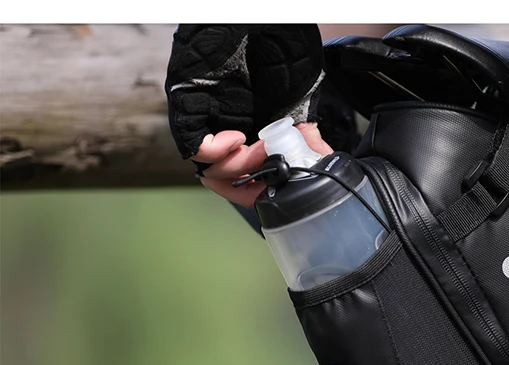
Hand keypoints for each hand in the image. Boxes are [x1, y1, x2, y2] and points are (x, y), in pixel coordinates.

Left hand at [164, 25, 351, 206]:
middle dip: (254, 180)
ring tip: (262, 148)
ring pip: (212, 169)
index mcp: (252, 131)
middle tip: (275, 162)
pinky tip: (237, 138)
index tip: (276, 195)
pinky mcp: (191, 110)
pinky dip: (217, 152)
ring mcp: (209, 121)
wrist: (265, 23)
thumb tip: (314, 164)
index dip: (258, 193)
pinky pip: (194, 146)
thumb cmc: (284, 52)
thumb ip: (306, 136)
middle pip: (227, 179)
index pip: (245, 178)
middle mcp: (228, 129)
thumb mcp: (301, 103)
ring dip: (242, 166)